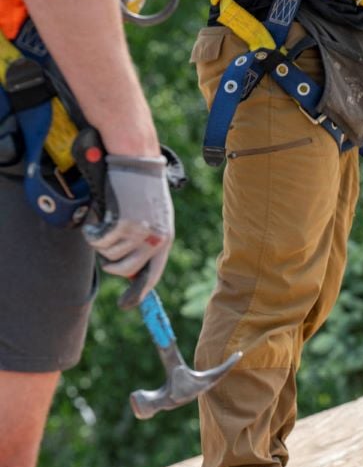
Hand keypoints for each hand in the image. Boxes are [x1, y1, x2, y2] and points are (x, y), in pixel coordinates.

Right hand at [82, 154, 174, 304]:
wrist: (137, 161)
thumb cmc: (141, 187)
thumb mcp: (152, 216)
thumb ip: (145, 240)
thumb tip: (129, 270)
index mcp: (165, 239)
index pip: (152, 274)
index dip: (139, 292)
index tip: (127, 305)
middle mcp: (155, 239)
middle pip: (125, 270)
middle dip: (110, 262)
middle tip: (106, 245)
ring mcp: (140, 232)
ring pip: (109, 255)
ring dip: (102, 243)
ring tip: (107, 223)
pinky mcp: (123, 223)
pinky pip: (99, 241)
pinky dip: (93, 233)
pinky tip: (97, 219)